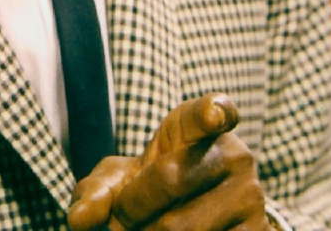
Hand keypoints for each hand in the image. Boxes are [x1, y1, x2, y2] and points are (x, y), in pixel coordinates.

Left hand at [67, 93, 267, 230]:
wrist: (199, 213)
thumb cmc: (152, 188)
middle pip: (170, 179)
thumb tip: (80, 219)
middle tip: (119, 221)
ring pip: (182, 228)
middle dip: (131, 208)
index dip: (212, 112)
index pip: (212, 110)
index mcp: (200, 125)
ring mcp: (250, 196)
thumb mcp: (123, 179)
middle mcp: (234, 155)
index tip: (213, 115)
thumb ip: (97, 191)